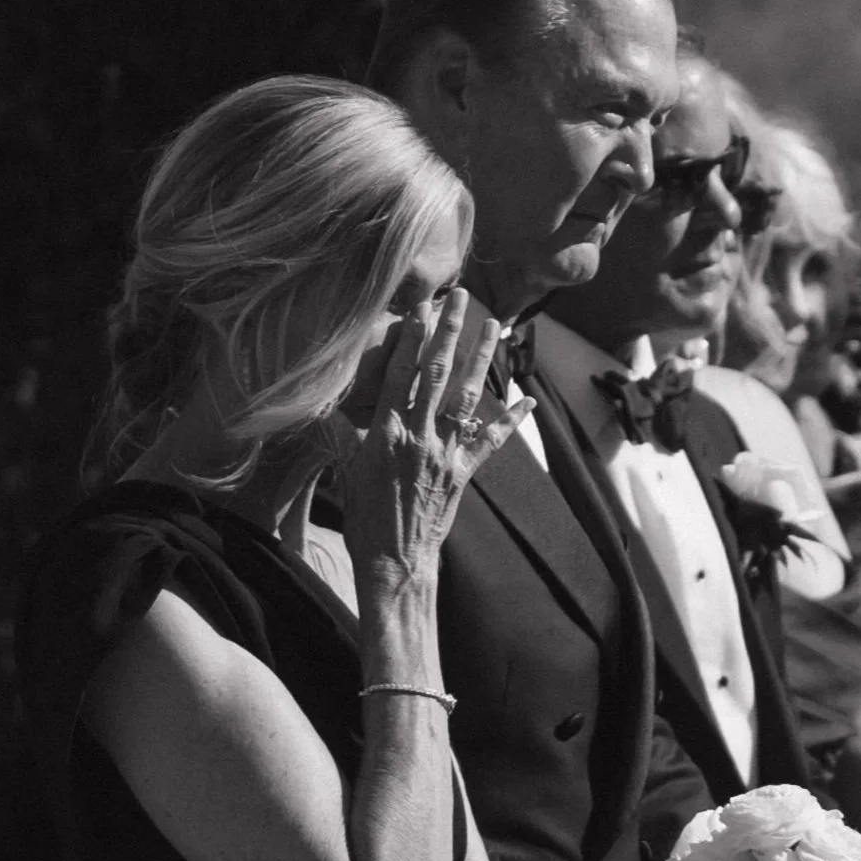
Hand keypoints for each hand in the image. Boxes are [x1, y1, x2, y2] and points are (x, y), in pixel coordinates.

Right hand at [336, 292, 528, 583]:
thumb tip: (331, 407)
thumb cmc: (364, 521)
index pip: (400, 376)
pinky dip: (511, 420)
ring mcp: (446, 454)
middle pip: (437, 375)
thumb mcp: (345, 474)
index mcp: (386, 434)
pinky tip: (529, 401)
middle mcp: (419, 437)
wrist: (395, 563)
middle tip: (461, 297)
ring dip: (483, 358)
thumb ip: (343, 436)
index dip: (411, 340)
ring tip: (494, 325)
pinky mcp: (463, 473)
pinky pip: (490, 441)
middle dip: (450, 332)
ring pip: (468, 396)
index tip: (421, 308)